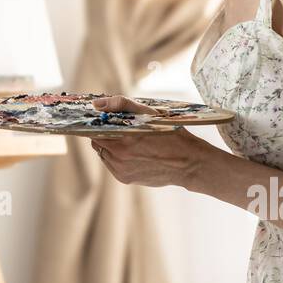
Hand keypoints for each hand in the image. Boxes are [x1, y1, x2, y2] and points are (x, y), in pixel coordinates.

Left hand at [89, 95, 207, 188]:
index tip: (104, 120)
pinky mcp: (124, 178)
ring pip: (103, 154)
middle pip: (97, 141)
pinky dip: (117, 158)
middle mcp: (118, 155)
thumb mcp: (149, 113)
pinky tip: (132, 153)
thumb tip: (96, 104)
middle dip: (105, 135)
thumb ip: (121, 104)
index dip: (99, 123)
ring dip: (110, 147)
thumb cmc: (170, 134)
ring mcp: (120, 169)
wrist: (187, 163)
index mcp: (123, 136)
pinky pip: (111, 165)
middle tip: (119, 130)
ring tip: (129, 142)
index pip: (95, 129)